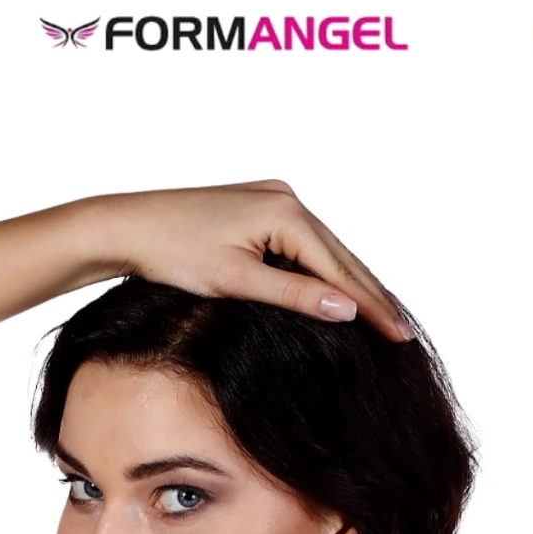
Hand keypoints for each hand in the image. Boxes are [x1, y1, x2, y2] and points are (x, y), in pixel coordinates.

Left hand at [86, 179, 413, 341]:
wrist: (127, 226)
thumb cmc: (171, 253)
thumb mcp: (236, 281)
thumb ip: (294, 296)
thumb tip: (347, 311)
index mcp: (285, 212)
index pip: (341, 270)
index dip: (373, 307)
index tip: (400, 335)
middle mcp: (286, 197)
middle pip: (342, 256)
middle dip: (374, 295)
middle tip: (405, 332)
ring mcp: (274, 198)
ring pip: (327, 250)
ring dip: (354, 283)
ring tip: (385, 316)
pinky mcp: (261, 207)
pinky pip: (307, 244)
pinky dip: (326, 269)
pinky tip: (340, 290)